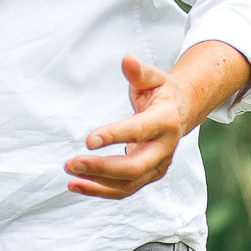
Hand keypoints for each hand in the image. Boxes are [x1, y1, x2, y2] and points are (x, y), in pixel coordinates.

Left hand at [64, 42, 250, 199]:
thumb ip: (139, 71)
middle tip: (71, 163)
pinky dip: (101, 190)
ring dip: (98, 183)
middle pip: (134, 167)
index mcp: (165, 121)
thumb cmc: (160, 91)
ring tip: (70, 177)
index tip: (88, 140)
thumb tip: (127, 60)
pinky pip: (125, 189)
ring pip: (129, 184)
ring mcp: (158, 166)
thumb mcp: (154, 77)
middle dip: (101, 168)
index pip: (139, 131)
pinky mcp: (150, 175)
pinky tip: (77, 185)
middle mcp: (164, 148)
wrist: (181, 111)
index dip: (114, 136)